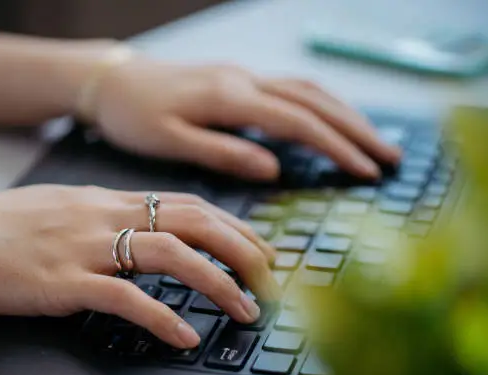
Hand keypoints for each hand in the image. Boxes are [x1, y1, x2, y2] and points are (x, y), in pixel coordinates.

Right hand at [0, 185, 277, 348]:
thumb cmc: (1, 224)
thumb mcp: (65, 208)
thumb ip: (107, 217)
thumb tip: (144, 231)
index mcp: (109, 200)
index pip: (188, 204)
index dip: (234, 225)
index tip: (263, 246)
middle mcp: (106, 216)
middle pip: (194, 222)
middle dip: (243, 249)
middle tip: (274, 278)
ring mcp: (86, 247)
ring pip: (171, 255)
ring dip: (218, 283)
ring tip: (247, 310)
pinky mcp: (63, 280)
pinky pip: (125, 298)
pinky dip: (162, 318)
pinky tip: (185, 337)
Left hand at [93, 60, 400, 180]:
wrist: (109, 81)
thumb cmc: (132, 116)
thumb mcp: (170, 140)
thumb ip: (223, 152)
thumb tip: (274, 169)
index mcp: (230, 98)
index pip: (298, 123)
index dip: (337, 147)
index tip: (368, 171)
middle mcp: (244, 81)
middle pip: (315, 101)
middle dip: (356, 129)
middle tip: (390, 158)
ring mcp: (242, 76)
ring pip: (307, 90)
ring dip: (344, 114)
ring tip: (373, 141)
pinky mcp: (236, 80)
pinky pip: (290, 88)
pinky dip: (320, 106)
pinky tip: (328, 121)